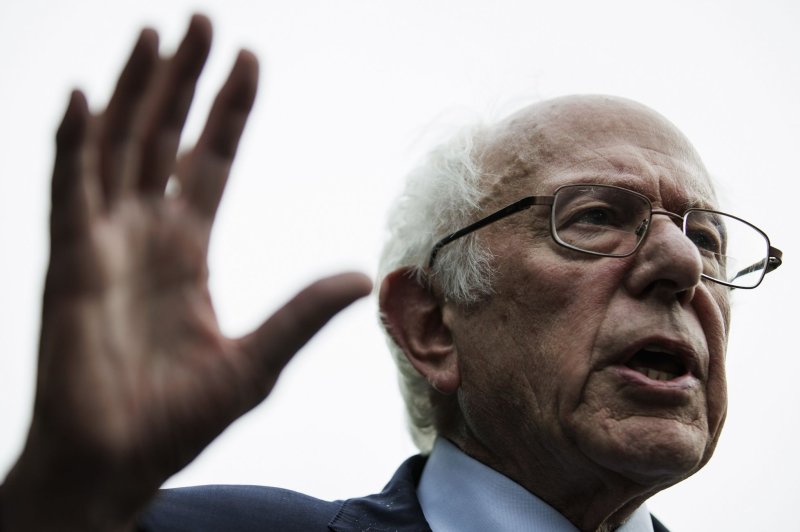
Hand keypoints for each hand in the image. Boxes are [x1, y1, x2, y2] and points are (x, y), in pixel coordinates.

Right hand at [1, 15, 370, 530]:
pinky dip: (71, 144)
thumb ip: (302, 314)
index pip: (210, 160)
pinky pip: (67, 192)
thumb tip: (363, 276)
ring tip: (155, 34)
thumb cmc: (176, 421)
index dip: (229, 110)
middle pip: (163, 137)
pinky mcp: (69, 267)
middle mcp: (144, 235)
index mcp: (186, 251)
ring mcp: (103, 244)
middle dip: (183, 80)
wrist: (118, 466)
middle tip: (203, 20)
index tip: (250, 59)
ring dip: (133, 91)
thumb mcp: (256, 362)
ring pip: (117, 148)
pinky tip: (82, 98)